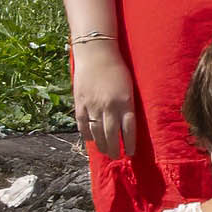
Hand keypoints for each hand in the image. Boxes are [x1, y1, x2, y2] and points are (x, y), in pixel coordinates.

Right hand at [71, 41, 139, 157]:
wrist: (96, 54)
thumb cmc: (117, 69)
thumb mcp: (129, 87)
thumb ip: (128, 105)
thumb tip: (127, 125)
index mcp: (125, 102)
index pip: (129, 129)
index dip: (130, 143)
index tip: (131, 153)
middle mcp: (109, 106)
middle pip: (112, 134)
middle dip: (114, 148)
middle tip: (116, 157)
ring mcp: (93, 106)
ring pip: (97, 132)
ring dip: (101, 145)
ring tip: (105, 152)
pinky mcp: (80, 103)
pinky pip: (83, 124)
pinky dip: (87, 134)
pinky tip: (91, 140)